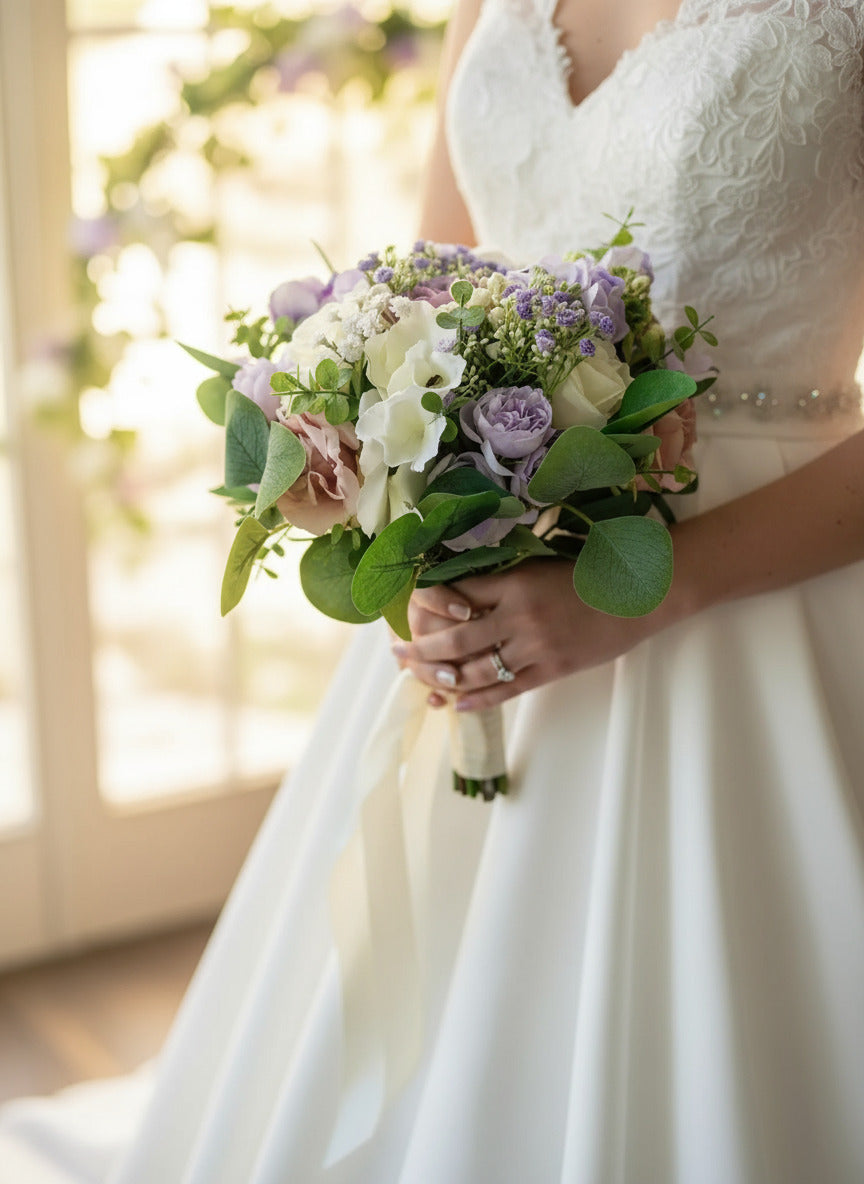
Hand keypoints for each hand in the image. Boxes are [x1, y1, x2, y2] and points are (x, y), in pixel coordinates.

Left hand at [393, 559, 665, 711]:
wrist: (643, 595)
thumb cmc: (594, 574)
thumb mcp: (544, 566)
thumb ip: (507, 580)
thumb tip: (466, 592)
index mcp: (517, 581)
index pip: (457, 593)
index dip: (427, 602)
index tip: (407, 607)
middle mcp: (520, 615)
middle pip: (456, 637)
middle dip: (421, 648)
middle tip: (396, 652)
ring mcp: (536, 646)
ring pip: (476, 668)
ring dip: (441, 677)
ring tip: (417, 679)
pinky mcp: (552, 670)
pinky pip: (507, 690)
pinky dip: (478, 699)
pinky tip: (456, 703)